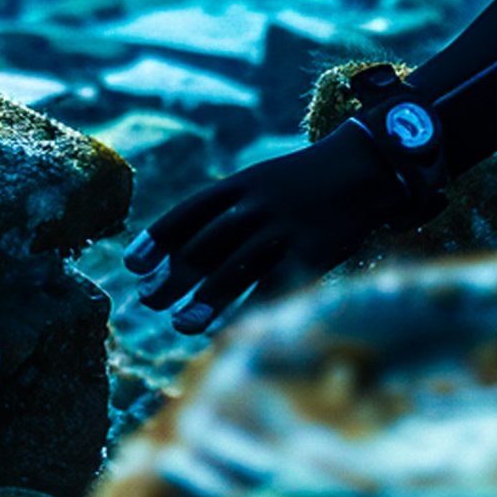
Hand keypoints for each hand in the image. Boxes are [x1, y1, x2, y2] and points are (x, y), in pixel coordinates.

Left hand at [121, 123, 414, 335]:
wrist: (365, 166)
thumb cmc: (303, 185)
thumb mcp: (263, 184)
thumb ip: (229, 216)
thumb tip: (182, 262)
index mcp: (240, 184)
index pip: (188, 212)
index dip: (159, 239)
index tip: (132, 264)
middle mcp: (257, 203)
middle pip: (205, 244)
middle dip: (174, 276)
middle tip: (148, 301)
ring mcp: (284, 225)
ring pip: (236, 267)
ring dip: (206, 298)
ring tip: (180, 325)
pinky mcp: (313, 248)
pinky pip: (275, 283)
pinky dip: (250, 307)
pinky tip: (232, 329)